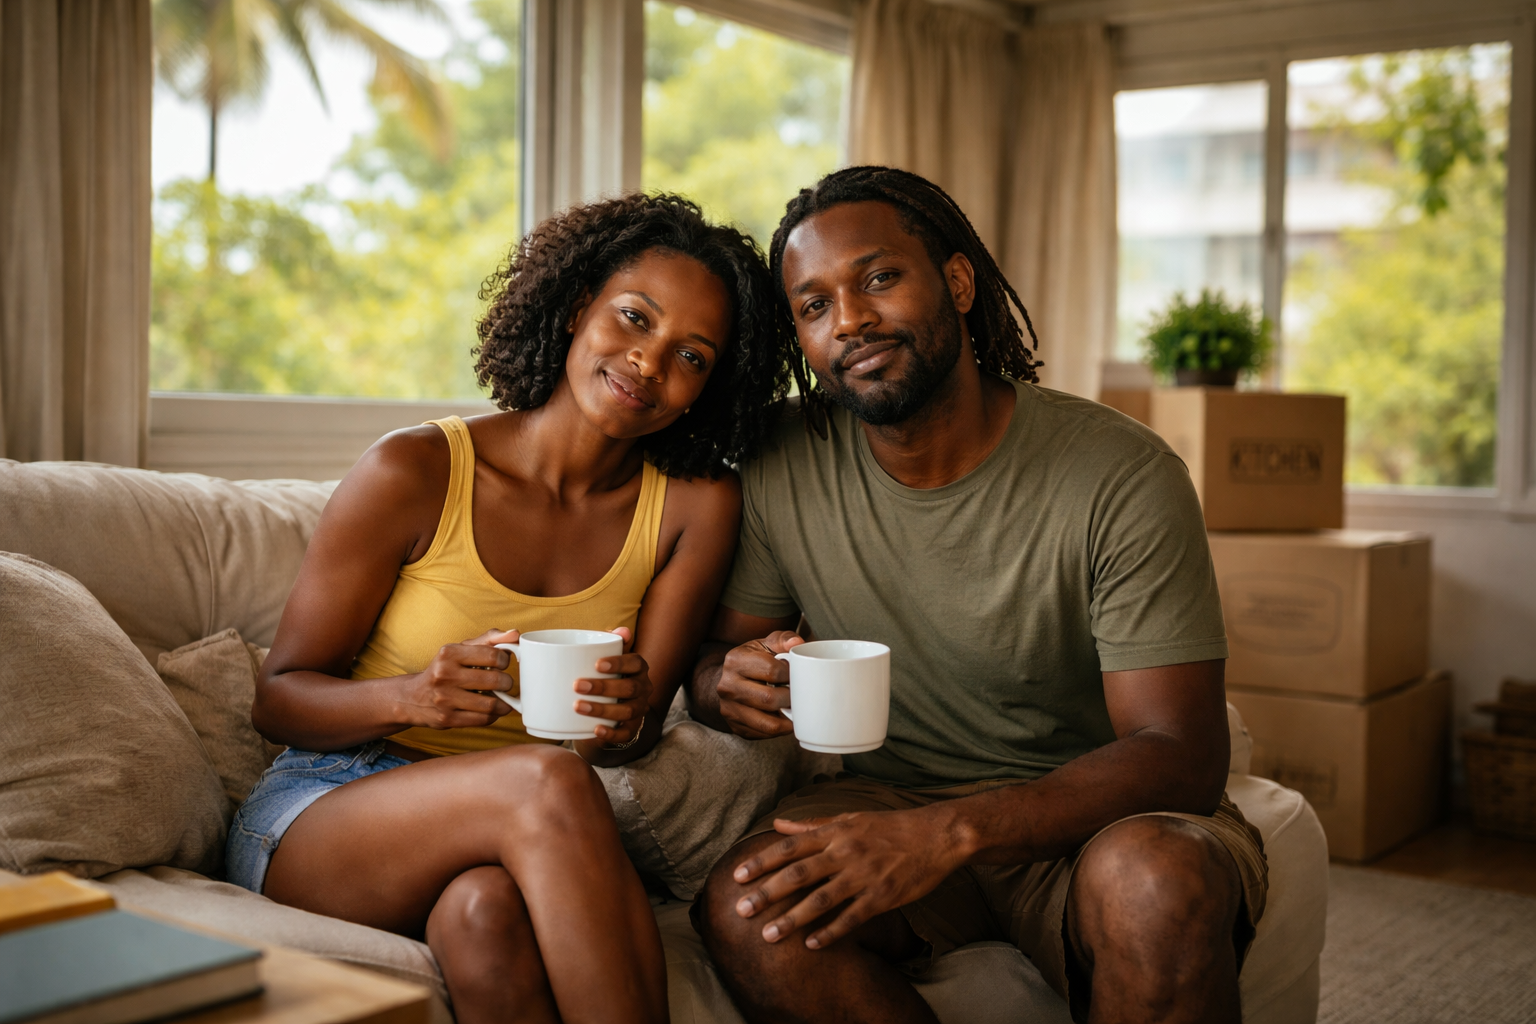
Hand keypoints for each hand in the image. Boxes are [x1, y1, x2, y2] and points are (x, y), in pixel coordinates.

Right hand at [397, 629, 517, 729]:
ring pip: (491, 704)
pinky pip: (483, 719)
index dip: (505, 660)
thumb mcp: (461, 649)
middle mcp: (444, 675)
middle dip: (507, 683)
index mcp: (449, 653)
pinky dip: (493, 715)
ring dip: (503, 703)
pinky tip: (490, 710)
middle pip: (495, 681)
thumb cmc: (445, 669)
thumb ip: (489, 639)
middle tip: (505, 683)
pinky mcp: (447, 719)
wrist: (413, 697)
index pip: (493, 655)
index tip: (502, 664)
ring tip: (502, 699)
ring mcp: (445, 699)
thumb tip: (515, 634)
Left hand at [574, 626, 652, 746]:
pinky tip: (595, 730)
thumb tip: (622, 630)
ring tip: (578, 706)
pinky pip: (625, 733)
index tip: (596, 664)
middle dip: (603, 687)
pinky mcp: (632, 729)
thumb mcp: (607, 658)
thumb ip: (610, 642)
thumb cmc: (606, 675)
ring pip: (627, 711)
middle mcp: (643, 688)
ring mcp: (639, 709)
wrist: (612, 706)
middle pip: (630, 688)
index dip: (618, 663)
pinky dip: (611, 733)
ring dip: (602, 709)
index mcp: (638, 668)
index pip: (635, 662)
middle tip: (578, 685)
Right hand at [716, 630, 804, 738]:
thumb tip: (798, 643)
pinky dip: (779, 729)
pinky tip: (783, 718)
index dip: (791, 674)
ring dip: (787, 719)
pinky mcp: (735, 727)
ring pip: (768, 723)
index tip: (796, 674)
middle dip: (790, 698)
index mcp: (735, 661)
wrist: (728, 680)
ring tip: (795, 709)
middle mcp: (728, 686)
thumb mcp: (765, 644)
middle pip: (769, 699)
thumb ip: (783, 639)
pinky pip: (764, 734)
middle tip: (799, 694)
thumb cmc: (753, 661)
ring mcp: (729, 709)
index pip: (772, 671)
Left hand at [731, 809, 965, 949]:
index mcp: (835, 833)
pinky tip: (812, 945)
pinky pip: (851, 918)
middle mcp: (845, 853)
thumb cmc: (891, 827)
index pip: (790, 848)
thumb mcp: (849, 819)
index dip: (762, 862)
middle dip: (767, 893)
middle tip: (742, 910)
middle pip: (798, 875)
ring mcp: (863, 876)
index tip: (738, 876)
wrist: (936, 836)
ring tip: (769, 935)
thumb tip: (778, 825)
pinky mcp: (882, 897)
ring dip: (792, 919)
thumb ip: (812, 825)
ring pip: (820, 900)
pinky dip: (831, 932)